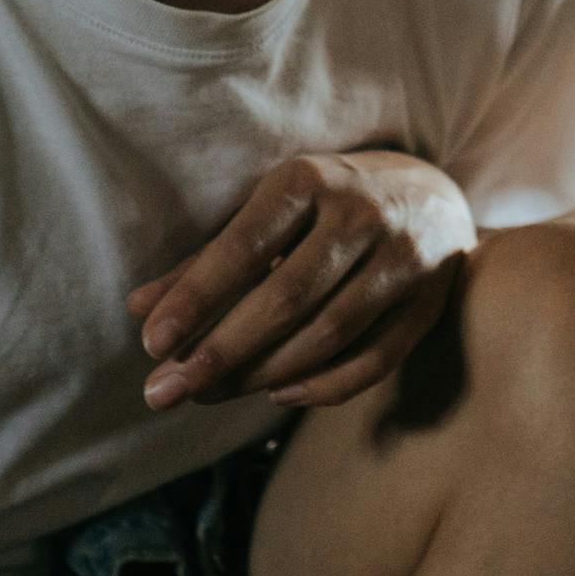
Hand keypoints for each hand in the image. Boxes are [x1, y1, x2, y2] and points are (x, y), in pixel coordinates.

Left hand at [134, 151, 474, 410]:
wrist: (433, 195)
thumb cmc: (328, 203)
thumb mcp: (270, 210)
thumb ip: (207, 259)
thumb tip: (140, 309)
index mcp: (311, 180)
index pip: (244, 246)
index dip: (195, 297)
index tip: (151, 344)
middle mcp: (364, 214)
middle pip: (286, 297)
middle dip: (221, 351)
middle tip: (166, 391)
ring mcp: (405, 259)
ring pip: (330, 334)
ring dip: (262, 374)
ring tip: (208, 394)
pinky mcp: (430, 301)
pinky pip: (377, 359)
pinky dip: (324, 386)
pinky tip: (277, 395)